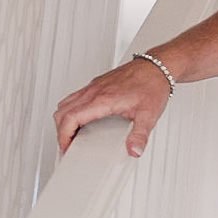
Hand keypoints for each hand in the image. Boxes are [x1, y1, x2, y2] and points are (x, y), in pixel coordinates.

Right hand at [53, 57, 171, 157]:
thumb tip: (134, 150)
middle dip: (60, 131)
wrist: (157, 67)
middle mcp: (94, 91)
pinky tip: (83, 120)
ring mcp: (93, 86)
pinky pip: (75, 98)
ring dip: (64, 120)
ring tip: (72, 135)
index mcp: (102, 99)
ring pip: (65, 103)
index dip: (63, 137)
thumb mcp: (149, 115)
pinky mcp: (96, 84)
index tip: (66, 148)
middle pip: (62, 112)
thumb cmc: (152, 85)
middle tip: (67, 145)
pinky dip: (71, 111)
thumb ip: (140, 135)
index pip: (70, 118)